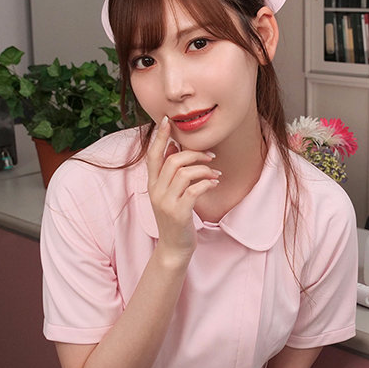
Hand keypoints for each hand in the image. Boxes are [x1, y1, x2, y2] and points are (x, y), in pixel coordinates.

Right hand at [146, 117, 219, 262]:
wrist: (174, 247)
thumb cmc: (175, 217)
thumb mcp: (168, 193)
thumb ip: (169, 172)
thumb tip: (171, 147)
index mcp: (152, 184)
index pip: (153, 154)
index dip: (160, 136)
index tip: (167, 120)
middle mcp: (156, 191)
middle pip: (173, 160)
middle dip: (195, 154)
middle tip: (211, 156)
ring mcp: (166, 202)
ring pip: (185, 173)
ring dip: (204, 169)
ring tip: (216, 174)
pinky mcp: (179, 213)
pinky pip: (194, 189)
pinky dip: (207, 183)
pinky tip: (214, 183)